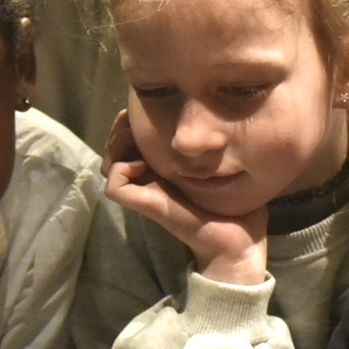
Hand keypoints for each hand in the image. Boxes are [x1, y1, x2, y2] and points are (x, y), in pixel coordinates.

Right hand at [101, 114, 268, 285]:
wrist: (237, 242)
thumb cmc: (238, 206)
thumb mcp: (227, 165)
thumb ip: (220, 144)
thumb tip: (223, 119)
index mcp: (168, 166)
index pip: (136, 135)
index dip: (134, 117)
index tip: (151, 106)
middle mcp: (153, 177)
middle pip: (117, 144)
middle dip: (122, 126)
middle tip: (136, 118)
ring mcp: (147, 191)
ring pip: (110, 163)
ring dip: (116, 144)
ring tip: (135, 136)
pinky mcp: (146, 205)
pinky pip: (114, 187)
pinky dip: (121, 170)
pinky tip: (142, 164)